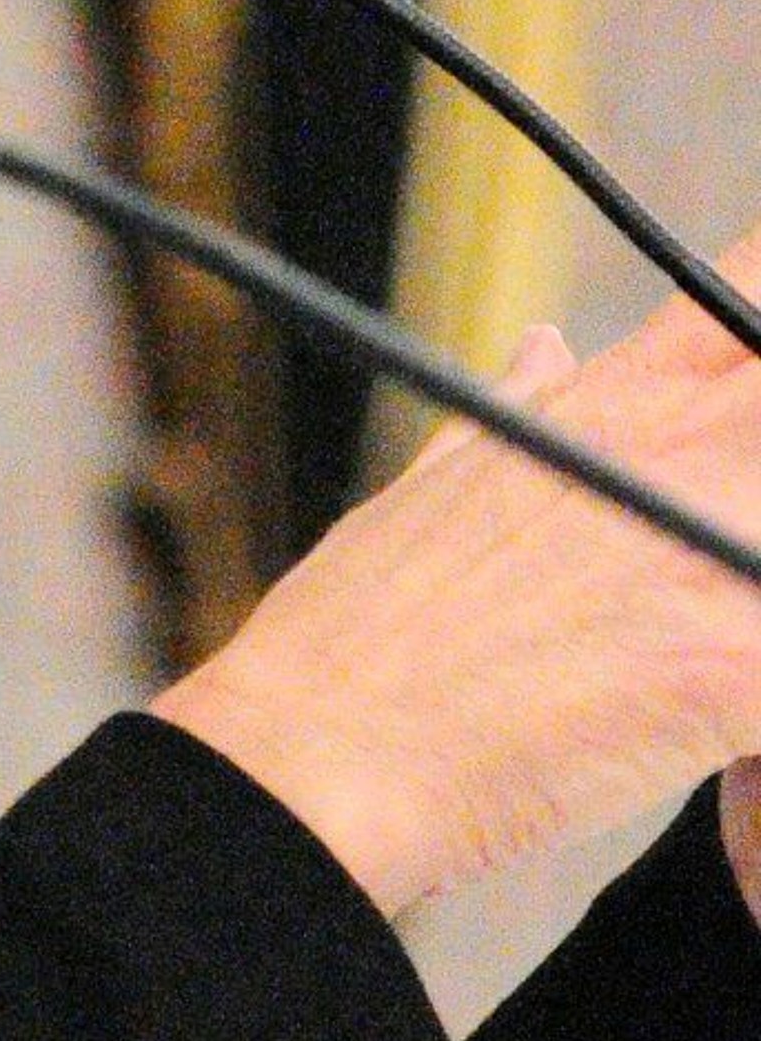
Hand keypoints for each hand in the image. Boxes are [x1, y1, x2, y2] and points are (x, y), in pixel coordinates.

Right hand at [155, 274, 760, 917]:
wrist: (322, 749)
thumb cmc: (362, 631)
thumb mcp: (437, 483)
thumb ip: (527, 409)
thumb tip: (550, 346)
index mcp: (613, 400)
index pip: (747, 291)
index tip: (749, 379)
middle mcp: (678, 450)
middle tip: (729, 517)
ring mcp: (719, 551)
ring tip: (718, 608)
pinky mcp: (736, 665)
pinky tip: (727, 720)